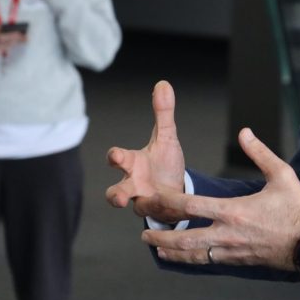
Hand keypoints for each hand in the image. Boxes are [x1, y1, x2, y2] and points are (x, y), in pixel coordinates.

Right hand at [0, 24, 26, 56]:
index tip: (23, 34)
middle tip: (27, 38)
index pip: (4, 37)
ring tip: (24, 40)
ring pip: (7, 48)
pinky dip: (9, 46)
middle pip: (8, 44)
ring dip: (15, 44)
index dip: (15, 36)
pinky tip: (15, 43)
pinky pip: (4, 50)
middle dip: (18, 41)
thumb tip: (9, 28)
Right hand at [106, 81, 187, 222]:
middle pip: (117, 192)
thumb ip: (163, 113)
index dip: (115, 157)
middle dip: (117, 195)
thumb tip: (163, 83)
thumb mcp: (166, 136)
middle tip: (119, 198)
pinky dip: (173, 213)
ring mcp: (145, 203)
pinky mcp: (160, 214)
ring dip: (145, 210)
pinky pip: (164, 216)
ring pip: (137, 209)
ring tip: (152, 208)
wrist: (175, 190)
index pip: (117, 159)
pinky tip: (185, 210)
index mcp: (133, 164)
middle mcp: (134, 185)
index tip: (115, 157)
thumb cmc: (164, 163)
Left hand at [141, 127, 299, 270]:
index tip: (153, 196)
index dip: (168, 201)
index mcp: (235, 211)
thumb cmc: (298, 208)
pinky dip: (190, 259)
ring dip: (171, 251)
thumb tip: (244, 132)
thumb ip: (260, 153)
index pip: (191, 206)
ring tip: (155, 246)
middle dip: (162, 236)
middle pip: (184, 238)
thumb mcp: (282, 175)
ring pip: (193, 254)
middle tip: (145, 231)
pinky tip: (182, 256)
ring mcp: (232, 250)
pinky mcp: (238, 260)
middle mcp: (228, 234)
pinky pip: (208, 261)